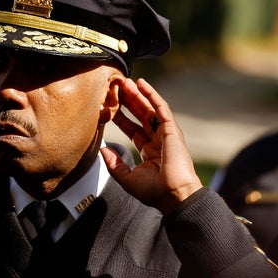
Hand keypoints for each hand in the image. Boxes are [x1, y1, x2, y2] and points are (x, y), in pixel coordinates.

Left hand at [101, 78, 201, 214]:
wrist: (174, 195)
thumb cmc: (155, 192)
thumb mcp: (128, 179)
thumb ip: (115, 164)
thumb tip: (103, 150)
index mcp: (149, 151)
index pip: (133, 129)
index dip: (121, 117)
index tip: (109, 107)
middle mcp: (158, 140)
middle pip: (141, 115)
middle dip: (129, 102)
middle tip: (117, 89)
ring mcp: (166, 134)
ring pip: (150, 109)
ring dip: (139, 94)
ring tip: (126, 82)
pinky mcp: (172, 130)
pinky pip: (161, 108)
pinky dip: (152, 95)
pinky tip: (142, 84)